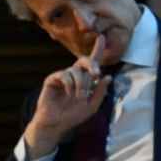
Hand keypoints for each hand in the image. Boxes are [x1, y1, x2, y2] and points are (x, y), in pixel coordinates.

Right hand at [23, 37, 110, 158]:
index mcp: (86, 80)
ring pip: (76, 71)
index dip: (97, 49)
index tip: (102, 37)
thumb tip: (108, 76)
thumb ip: (100, 92)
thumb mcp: (92, 105)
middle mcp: (75, 75)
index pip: (93, 62)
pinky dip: (70, 85)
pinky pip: (64, 75)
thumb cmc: (73, 116)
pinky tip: (68, 94)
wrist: (56, 123)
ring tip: (79, 97)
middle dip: (92, 64)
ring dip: (81, 85)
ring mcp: (63, 76)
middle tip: (96, 74)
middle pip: (84, 60)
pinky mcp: (52, 79)